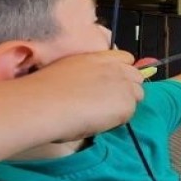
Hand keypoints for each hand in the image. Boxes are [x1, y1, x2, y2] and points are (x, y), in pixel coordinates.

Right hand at [26, 50, 144, 141]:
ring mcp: (123, 84)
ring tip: (103, 115)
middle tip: (108, 104)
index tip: (112, 85)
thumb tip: (90, 89)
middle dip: (127, 88)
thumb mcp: (69, 72)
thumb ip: (88, 76)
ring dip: (125, 104)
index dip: (121, 73)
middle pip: (136, 76)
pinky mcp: (126, 104)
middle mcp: (114, 67)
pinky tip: (100, 122)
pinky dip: (119, 119)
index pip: (126, 58)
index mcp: (98, 57)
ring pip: (137, 95)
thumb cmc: (45, 91)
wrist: (44, 103)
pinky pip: (130, 113)